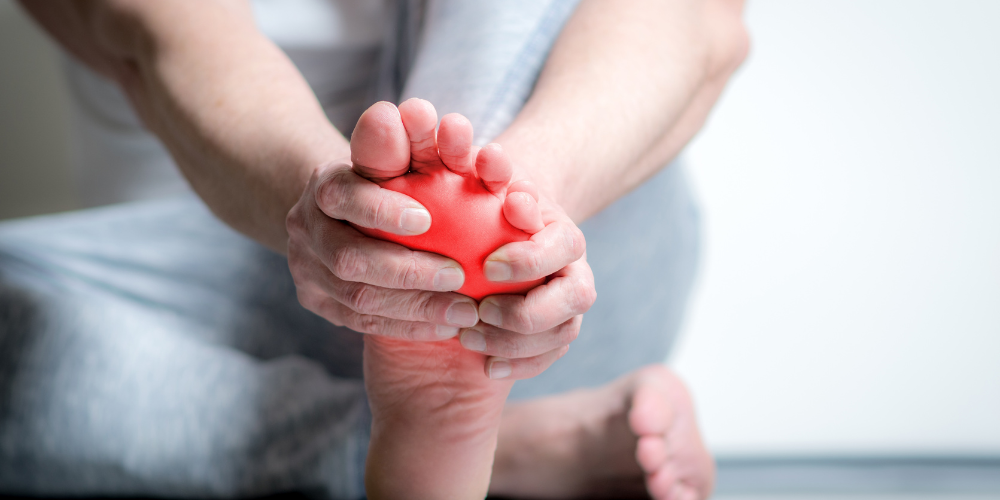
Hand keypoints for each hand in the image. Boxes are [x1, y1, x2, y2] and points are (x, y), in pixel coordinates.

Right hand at [286, 159, 482, 340]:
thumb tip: (404, 111)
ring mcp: (306, 269)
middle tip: (459, 276)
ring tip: (465, 311)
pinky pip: (362, 322)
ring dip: (416, 307)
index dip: (383, 210)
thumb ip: (401, 143)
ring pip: (357, 298)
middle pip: (350, 258)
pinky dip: (407, 326)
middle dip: (408, 271)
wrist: (340, 210)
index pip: (346, 197)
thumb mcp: (391, 156)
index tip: (427, 220)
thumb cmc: (385, 178)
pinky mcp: (318, 302)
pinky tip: (446, 326)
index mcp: (324, 184)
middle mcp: (306, 228)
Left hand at [461, 170, 596, 380]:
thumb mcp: (486, 177)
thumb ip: (489, 168)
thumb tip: (491, 158)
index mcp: (564, 233)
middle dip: (527, 311)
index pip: (561, 248)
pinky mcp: (556, 334)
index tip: (487, 265)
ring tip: (468, 337)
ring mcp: (569, 306)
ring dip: (515, 343)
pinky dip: (520, 366)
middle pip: (576, 298)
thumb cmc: (489, 196)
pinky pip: (549, 358)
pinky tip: (485, 367)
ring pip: (562, 334)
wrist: (503, 223)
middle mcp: (576, 271)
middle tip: (479, 309)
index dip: (529, 259)